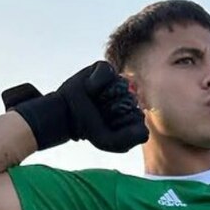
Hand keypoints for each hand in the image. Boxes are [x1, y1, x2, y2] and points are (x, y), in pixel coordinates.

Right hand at [4, 61, 147, 152]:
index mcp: (133, 111)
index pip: (138, 117)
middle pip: (130, 100)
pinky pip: (107, 72)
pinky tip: (89, 89)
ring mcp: (117, 81)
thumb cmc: (89, 128)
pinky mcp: (104, 68)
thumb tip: (144, 123)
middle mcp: (127, 95)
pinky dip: (95, 82)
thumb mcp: (109, 141)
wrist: (65, 115)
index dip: (121, 124)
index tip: (107, 126)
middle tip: (98, 113)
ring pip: (121, 86)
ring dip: (104, 97)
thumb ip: (132, 138)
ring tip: (94, 100)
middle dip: (112, 110)